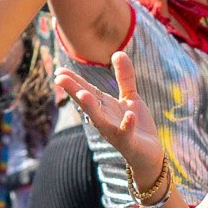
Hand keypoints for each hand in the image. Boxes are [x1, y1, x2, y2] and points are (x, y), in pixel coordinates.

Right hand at [55, 53, 165, 187]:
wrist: (149, 155)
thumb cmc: (136, 125)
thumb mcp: (130, 98)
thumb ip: (124, 77)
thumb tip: (118, 52)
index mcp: (104, 107)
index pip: (87, 91)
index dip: (74, 81)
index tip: (58, 71)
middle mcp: (105, 119)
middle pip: (87, 103)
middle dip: (74, 91)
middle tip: (59, 79)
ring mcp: (115, 131)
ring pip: (100, 119)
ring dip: (91, 107)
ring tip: (82, 94)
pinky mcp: (129, 142)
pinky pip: (126, 133)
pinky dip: (127, 124)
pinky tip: (129, 115)